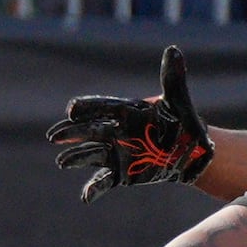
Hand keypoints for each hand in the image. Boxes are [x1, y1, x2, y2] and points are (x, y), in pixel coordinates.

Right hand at [47, 45, 214, 203]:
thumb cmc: (183, 123)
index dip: (88, 108)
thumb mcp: (179, 101)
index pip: (103, 107)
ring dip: (76, 157)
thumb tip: (174, 49)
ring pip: (91, 154)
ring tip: (62, 161)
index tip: (72, 110)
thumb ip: (173, 79)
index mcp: (127, 112)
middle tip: (54, 136)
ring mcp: (117, 152)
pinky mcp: (122, 173)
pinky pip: (103, 181)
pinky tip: (85, 197)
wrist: (191, 152)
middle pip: (90, 130)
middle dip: (73, 133)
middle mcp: (116, 131)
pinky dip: (94, 189)